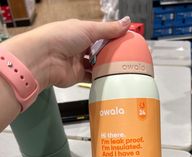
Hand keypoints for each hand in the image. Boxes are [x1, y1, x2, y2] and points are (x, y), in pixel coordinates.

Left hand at [1, 17, 130, 91]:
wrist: (45, 59)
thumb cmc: (60, 38)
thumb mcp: (89, 29)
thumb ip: (109, 29)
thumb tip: (126, 22)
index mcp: (80, 32)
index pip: (101, 34)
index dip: (113, 37)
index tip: (126, 40)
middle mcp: (79, 47)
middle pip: (99, 50)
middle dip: (110, 53)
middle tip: (125, 56)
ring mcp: (78, 62)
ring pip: (96, 65)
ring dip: (105, 66)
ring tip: (119, 67)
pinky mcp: (77, 76)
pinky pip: (91, 77)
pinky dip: (99, 77)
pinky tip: (108, 77)